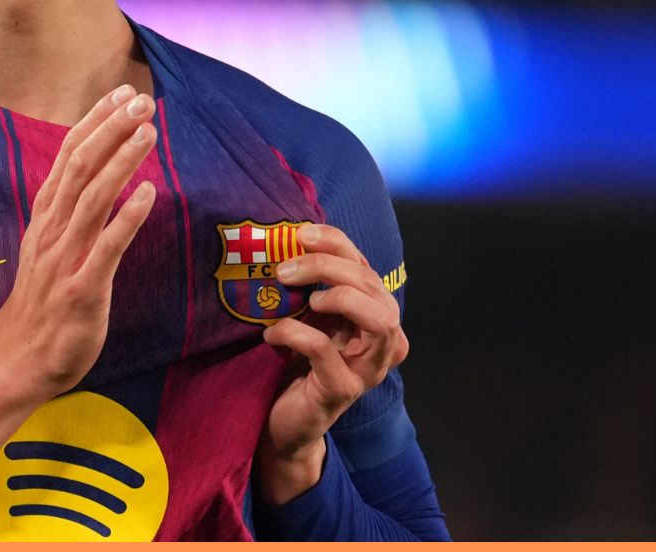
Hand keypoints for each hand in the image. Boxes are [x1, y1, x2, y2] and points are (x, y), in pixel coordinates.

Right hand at [0, 84, 159, 467]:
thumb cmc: (44, 302)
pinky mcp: (82, 289)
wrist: (22, 358)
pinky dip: (128, 217)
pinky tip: (148, 193)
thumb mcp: (49, 246)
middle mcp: (52, 230)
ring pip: (92, 198)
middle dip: (111, 129)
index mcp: (45, 217)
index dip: (94, 122)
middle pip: (79, 167)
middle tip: (140, 100)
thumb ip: (69, 211)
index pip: (68, 156)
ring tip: (148, 131)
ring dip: (121, 161)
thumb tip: (94, 173)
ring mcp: (64, 259)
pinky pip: (106, 248)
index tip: (120, 93)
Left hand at [253, 223, 407, 504]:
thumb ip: (309, 285)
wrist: (282, 422)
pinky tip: (273, 334)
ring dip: (338, 297)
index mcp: (373, 315)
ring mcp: (368, 369)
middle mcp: (382, 341)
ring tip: (304, 299)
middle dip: (330, 267)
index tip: (301, 233)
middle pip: (374, 288)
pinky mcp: (342, 390)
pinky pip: (327, 353)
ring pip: (378, 320)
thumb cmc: (295, 363)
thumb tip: (286, 238)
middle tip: (286, 269)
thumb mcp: (307, 317)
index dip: (338, 243)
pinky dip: (297, 334)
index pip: (366, 267)